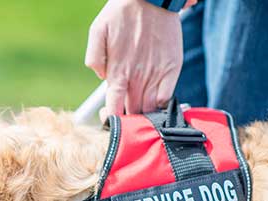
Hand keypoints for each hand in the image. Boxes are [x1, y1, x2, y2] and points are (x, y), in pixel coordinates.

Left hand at [85, 0, 182, 120]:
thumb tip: (102, 78)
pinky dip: (161, 105)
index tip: (111, 120)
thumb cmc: (121, 13)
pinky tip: (154, 101)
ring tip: (139, 111)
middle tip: (124, 114)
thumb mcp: (97, 31)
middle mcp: (138, 78)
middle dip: (128, 120)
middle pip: (133, 113)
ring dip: (144, 115)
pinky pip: (167, 98)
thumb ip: (95, 59)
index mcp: (118, 73)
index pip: (115, 110)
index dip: (112, 121)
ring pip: (150, 109)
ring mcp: (157, 74)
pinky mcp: (172, 68)